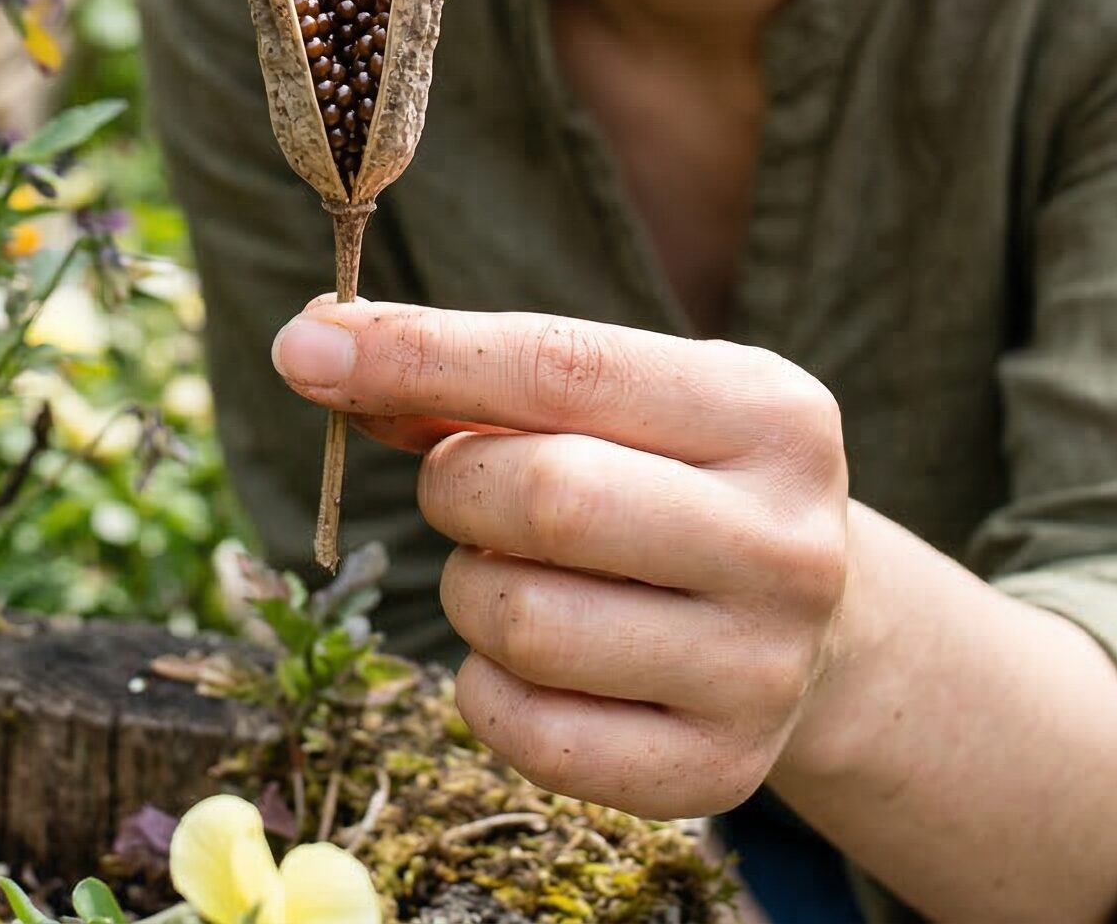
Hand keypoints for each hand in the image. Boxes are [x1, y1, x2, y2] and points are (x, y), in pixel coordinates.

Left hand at [271, 298, 850, 818]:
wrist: (814, 626)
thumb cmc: (672, 479)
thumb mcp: (616, 403)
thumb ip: (477, 379)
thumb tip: (319, 351)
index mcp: (768, 411)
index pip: (560, 366)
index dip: (416, 352)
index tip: (302, 344)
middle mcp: (785, 541)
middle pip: (543, 497)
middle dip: (456, 485)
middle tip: (464, 486)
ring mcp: (762, 669)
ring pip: (520, 620)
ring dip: (468, 587)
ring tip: (516, 569)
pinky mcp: (718, 772)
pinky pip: (524, 729)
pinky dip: (484, 684)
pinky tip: (532, 654)